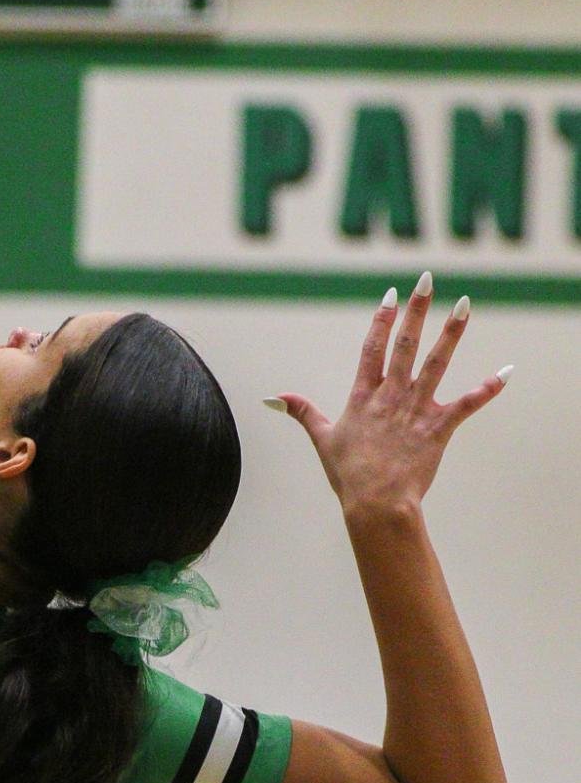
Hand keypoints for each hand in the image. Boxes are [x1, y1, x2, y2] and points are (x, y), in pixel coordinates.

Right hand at [272, 275, 508, 517]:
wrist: (376, 502)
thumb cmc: (348, 474)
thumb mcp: (322, 439)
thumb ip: (302, 413)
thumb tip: (275, 398)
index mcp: (363, 397)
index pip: (372, 348)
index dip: (382, 320)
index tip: (391, 295)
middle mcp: (391, 396)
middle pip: (405, 344)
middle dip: (416, 310)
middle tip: (427, 280)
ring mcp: (416, 410)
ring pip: (437, 363)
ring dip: (452, 333)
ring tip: (464, 305)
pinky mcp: (438, 428)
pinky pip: (468, 404)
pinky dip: (488, 389)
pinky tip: (507, 372)